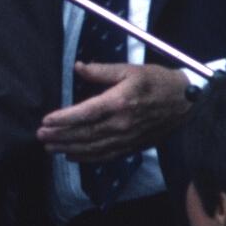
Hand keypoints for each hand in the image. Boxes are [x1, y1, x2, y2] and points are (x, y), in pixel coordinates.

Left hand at [38, 60, 191, 159]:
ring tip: (50, 147)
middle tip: (41, 135)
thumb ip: (101, 71)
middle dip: (60, 136)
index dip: (64, 119)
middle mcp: (122, 124)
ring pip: (93, 147)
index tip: (46, 120)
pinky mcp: (132, 146)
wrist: (185, 103)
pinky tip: (72, 156)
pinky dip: (87, 158)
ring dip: (69, 148)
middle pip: (85, 134)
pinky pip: (106, 156)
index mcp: (119, 102)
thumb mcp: (130, 69)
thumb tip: (77, 67)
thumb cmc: (156, 82)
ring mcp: (127, 138)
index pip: (85, 114)